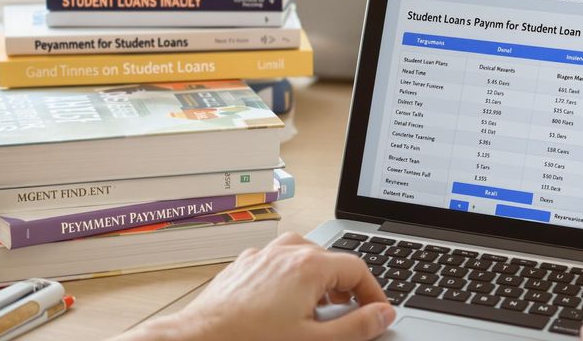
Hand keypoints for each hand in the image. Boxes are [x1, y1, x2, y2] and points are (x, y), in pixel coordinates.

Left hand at [112, 232, 394, 340]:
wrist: (198, 340)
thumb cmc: (252, 340)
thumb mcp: (315, 340)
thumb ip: (356, 327)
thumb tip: (383, 315)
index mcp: (310, 264)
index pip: (358, 268)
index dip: (374, 293)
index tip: (378, 313)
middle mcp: (287, 251)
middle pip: (332, 260)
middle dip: (346, 287)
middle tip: (350, 315)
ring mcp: (263, 255)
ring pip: (305, 259)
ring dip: (319, 282)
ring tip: (318, 311)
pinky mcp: (245, 265)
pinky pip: (280, 264)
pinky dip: (292, 281)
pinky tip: (285, 308)